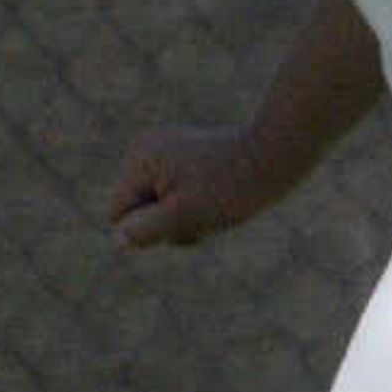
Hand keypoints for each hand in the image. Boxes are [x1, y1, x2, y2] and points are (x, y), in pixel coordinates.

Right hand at [102, 125, 286, 253]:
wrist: (275, 156)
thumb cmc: (231, 187)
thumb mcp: (185, 216)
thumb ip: (146, 230)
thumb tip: (117, 240)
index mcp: (139, 160)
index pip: (117, 213)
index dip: (147, 227)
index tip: (183, 216)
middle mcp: (146, 151)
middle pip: (139, 212)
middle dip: (168, 224)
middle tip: (205, 212)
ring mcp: (165, 154)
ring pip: (160, 208)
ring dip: (185, 219)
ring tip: (215, 205)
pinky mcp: (184, 159)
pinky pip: (176, 198)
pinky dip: (195, 207)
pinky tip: (218, 198)